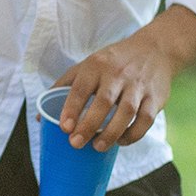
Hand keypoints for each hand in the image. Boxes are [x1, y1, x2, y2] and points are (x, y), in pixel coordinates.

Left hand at [56, 28, 178, 151]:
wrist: (155, 49)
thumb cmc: (113, 62)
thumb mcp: (87, 65)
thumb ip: (64, 87)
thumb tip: (40, 117)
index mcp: (97, 65)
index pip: (81, 87)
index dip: (71, 108)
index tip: (64, 127)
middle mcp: (118, 73)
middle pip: (104, 102)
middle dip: (89, 125)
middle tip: (76, 143)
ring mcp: (138, 85)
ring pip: (127, 112)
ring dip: (111, 133)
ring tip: (97, 147)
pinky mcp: (155, 97)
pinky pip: (145, 119)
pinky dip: (133, 134)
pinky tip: (121, 141)